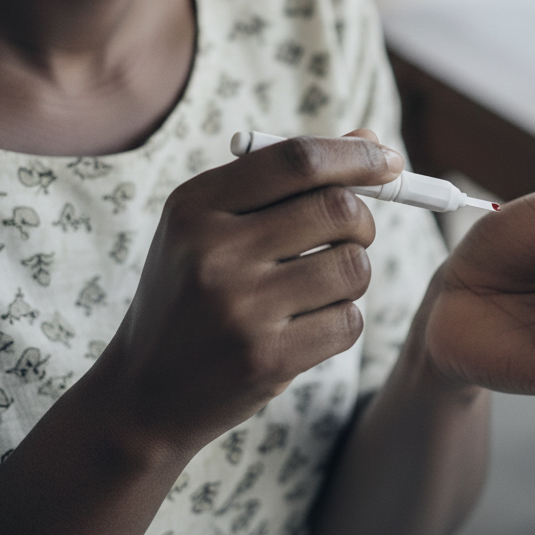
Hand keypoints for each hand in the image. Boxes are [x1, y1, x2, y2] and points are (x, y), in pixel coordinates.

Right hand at [93, 133, 399, 453]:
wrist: (144, 396)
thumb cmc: (194, 291)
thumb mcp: (216, 224)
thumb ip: (288, 178)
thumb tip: (370, 139)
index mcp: (196, 205)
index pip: (298, 159)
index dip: (356, 155)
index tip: (390, 161)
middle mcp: (213, 252)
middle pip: (338, 208)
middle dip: (363, 218)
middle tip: (353, 233)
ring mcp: (240, 309)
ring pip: (353, 265)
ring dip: (353, 272)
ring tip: (320, 285)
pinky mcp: (266, 359)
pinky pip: (349, 320)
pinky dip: (342, 319)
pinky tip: (306, 326)